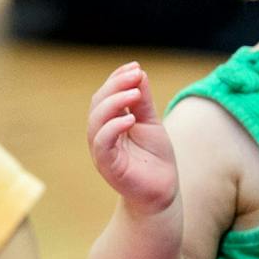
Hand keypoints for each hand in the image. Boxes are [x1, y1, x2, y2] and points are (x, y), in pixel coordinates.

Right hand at [88, 62, 177, 214]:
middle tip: (136, 75)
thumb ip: (144, 102)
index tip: (135, 66)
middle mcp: (102, 135)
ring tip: (135, 93)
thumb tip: (139, 73)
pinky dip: (114, 128)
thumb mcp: (151, 123)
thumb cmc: (155, 158)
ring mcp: (102, 150)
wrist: (161, 192)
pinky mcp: (107, 165)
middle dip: (115, 86)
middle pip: (98, 104)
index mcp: (110, 123)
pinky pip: (103, 143)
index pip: (105, 95)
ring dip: (115, 102)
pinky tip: (131, 119)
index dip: (116, 79)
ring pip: (97, 121)